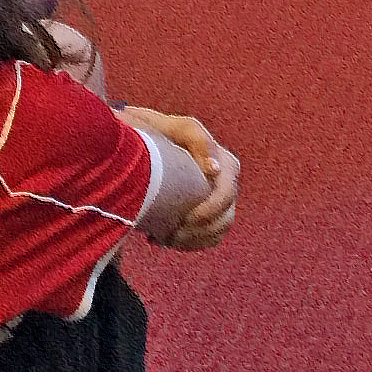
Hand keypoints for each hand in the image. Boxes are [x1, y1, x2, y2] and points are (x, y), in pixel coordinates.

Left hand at [118, 106, 240, 249]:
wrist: (144, 145)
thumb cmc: (159, 133)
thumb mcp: (175, 128)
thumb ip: (195, 138)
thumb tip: (214, 169)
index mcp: (225, 162)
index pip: (227, 194)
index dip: (210, 210)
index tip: (185, 218)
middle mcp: (226, 184)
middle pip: (224, 218)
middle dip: (199, 230)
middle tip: (171, 234)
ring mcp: (218, 201)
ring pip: (217, 232)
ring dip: (191, 240)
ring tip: (163, 238)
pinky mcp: (207, 216)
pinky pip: (208, 239)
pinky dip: (187, 243)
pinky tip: (160, 238)